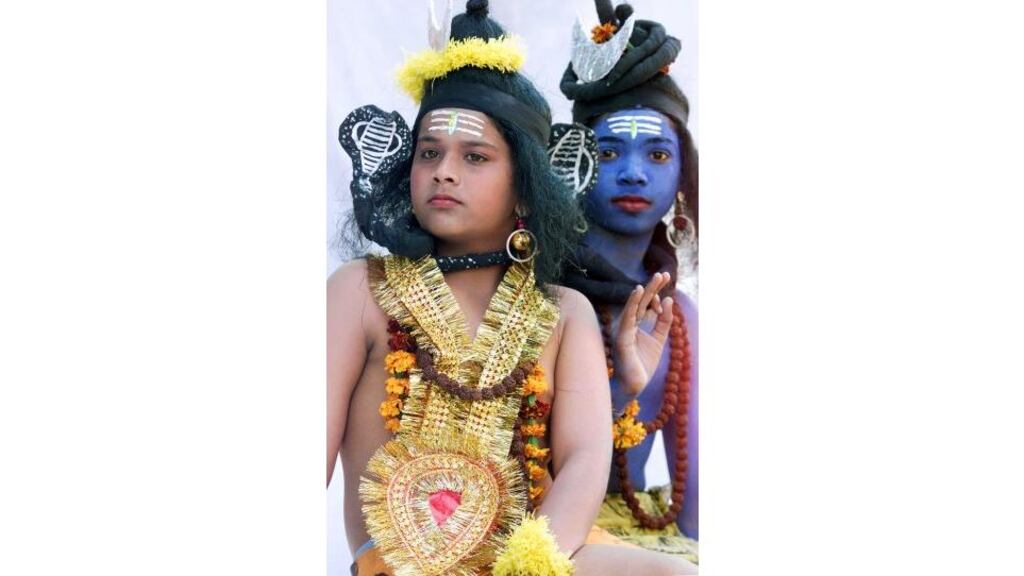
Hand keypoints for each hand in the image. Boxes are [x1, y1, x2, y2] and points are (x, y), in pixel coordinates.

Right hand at [615, 272, 673, 395]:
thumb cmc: (642, 365)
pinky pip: (628, 317)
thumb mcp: (659, 340)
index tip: (668, 284)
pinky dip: (632, 303)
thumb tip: (669, 299)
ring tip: (657, 278)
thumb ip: (664, 321)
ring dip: (647, 291)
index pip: (647, 305)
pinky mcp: (622, 337)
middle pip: (642, 302)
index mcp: (637, 325)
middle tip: (664, 273)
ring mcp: (625, 330)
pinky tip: (638, 291)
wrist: (633, 386)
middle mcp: (630, 325)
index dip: (657, 294)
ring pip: (636, 306)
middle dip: (654, 287)